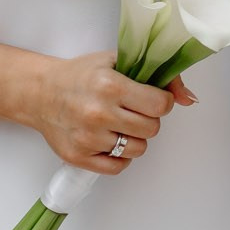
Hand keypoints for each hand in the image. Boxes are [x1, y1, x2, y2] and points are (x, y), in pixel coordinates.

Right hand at [27, 50, 178, 174]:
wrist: (40, 92)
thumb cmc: (80, 75)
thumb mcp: (117, 62)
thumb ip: (157, 76)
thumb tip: (189, 98)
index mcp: (110, 86)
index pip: (160, 105)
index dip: (162, 102)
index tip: (153, 98)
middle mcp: (98, 113)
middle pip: (151, 129)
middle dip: (149, 119)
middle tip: (134, 110)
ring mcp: (88, 138)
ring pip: (138, 150)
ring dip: (135, 138)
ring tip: (120, 124)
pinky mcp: (78, 157)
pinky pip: (118, 167)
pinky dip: (120, 156)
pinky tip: (111, 140)